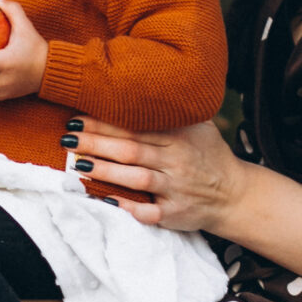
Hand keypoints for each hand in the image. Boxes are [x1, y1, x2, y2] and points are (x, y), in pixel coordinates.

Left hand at [66, 116, 249, 230]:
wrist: (234, 194)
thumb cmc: (207, 155)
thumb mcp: (198, 126)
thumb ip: (171, 111)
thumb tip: (136, 87)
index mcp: (180, 136)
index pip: (136, 126)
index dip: (105, 121)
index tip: (77, 117)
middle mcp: (176, 161)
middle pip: (132, 149)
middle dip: (97, 143)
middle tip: (68, 138)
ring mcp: (176, 189)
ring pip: (137, 179)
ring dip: (106, 172)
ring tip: (78, 165)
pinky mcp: (175, 214)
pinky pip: (149, 213)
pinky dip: (128, 207)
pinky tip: (105, 200)